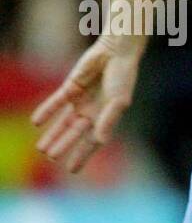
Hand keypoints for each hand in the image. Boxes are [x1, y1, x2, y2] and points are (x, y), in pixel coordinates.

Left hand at [32, 36, 140, 173]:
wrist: (116, 52)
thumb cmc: (124, 77)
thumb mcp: (119, 101)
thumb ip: (108, 120)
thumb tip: (100, 141)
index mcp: (106, 119)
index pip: (92, 142)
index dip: (82, 155)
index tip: (72, 170)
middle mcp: (93, 112)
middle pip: (75, 133)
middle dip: (64, 145)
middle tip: (51, 157)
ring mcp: (81, 100)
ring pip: (64, 121)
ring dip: (53, 134)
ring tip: (41, 148)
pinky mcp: (71, 87)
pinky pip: (56, 102)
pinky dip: (47, 111)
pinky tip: (36, 122)